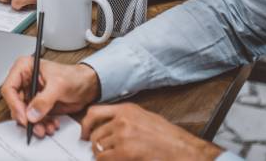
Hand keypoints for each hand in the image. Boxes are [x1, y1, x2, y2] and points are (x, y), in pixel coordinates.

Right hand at [0, 57, 100, 138]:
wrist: (88, 86)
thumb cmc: (74, 76)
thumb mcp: (58, 85)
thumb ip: (44, 100)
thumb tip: (32, 113)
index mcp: (24, 68)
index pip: (9, 88)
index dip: (14, 104)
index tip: (24, 117)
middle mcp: (25, 81)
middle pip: (15, 103)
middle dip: (26, 117)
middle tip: (35, 126)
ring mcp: (31, 94)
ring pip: (24, 114)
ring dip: (35, 123)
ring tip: (46, 127)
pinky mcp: (37, 105)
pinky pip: (33, 119)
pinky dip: (41, 124)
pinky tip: (51, 124)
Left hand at [80, 103, 220, 159]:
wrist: (181, 149)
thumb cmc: (168, 137)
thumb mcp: (145, 118)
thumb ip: (125, 120)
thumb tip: (108, 128)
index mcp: (127, 109)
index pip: (94, 112)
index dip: (86, 125)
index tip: (84, 133)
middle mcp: (122, 119)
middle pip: (95, 133)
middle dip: (96, 145)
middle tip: (100, 152)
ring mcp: (122, 135)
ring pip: (98, 147)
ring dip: (101, 155)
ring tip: (111, 158)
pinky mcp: (124, 151)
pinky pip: (104, 158)